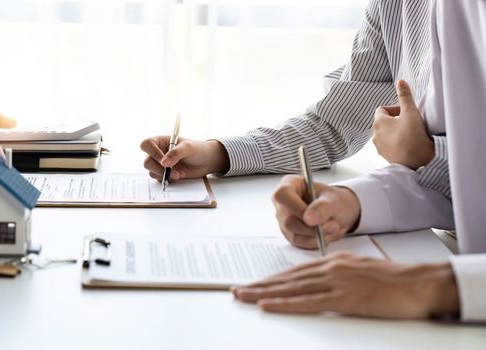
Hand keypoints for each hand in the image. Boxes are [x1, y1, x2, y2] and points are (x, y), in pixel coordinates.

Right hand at [140, 136, 229, 180]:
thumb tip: (163, 163)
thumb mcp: (188, 148)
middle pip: (147, 161)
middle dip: (158, 168)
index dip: (152, 153)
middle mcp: (158, 152)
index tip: (164, 161)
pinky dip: (167, 179)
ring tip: (179, 174)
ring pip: (151, 171)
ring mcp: (160, 164)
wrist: (207, 161)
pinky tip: (178, 176)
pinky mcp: (164, 174)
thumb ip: (175, 153)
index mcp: (161, 141)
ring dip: (164, 175)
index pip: (147, 145)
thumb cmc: (198, 150)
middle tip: (170, 171)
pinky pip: (158, 178)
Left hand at [231, 252, 459, 318]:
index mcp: (334, 262)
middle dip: (259, 285)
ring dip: (264, 293)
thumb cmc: (395, 280)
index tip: (254, 283)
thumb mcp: (360, 271)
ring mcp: (336, 282)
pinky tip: (268, 305)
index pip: (295, 272)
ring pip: (291, 288)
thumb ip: (338, 275)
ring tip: (243, 296)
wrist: (420, 283)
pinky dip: (285, 303)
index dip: (272, 279)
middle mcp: (330, 268)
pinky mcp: (344, 298)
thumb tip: (318, 282)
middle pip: (287, 278)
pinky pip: (308, 302)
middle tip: (237, 290)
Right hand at [272, 175, 359, 248]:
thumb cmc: (333, 201)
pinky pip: (300, 243)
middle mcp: (283, 203)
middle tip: (334, 225)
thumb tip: (308, 218)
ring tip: (334, 228)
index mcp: (290, 185)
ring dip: (317, 236)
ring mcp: (284, 220)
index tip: (313, 218)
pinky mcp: (290, 234)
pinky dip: (316, 242)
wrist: (338, 212)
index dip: (296, 208)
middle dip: (313, 227)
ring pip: (294, 234)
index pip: (282, 195)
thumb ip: (322, 207)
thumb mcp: (334, 200)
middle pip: (289, 219)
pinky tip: (326, 235)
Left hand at [372, 80, 434, 169]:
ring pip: (388, 134)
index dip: (395, 108)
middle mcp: (374, 135)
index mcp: (378, 122)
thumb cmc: (412, 137)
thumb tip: (400, 81)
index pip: (382, 109)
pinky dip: (398, 142)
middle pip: (385, 122)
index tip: (407, 113)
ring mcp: (379, 147)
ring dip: (398, 131)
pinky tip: (410, 144)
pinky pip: (391, 145)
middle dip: (397, 120)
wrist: (415, 164)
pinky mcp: (386, 156)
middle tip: (411, 123)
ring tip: (411, 134)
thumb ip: (405, 96)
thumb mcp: (411, 112)